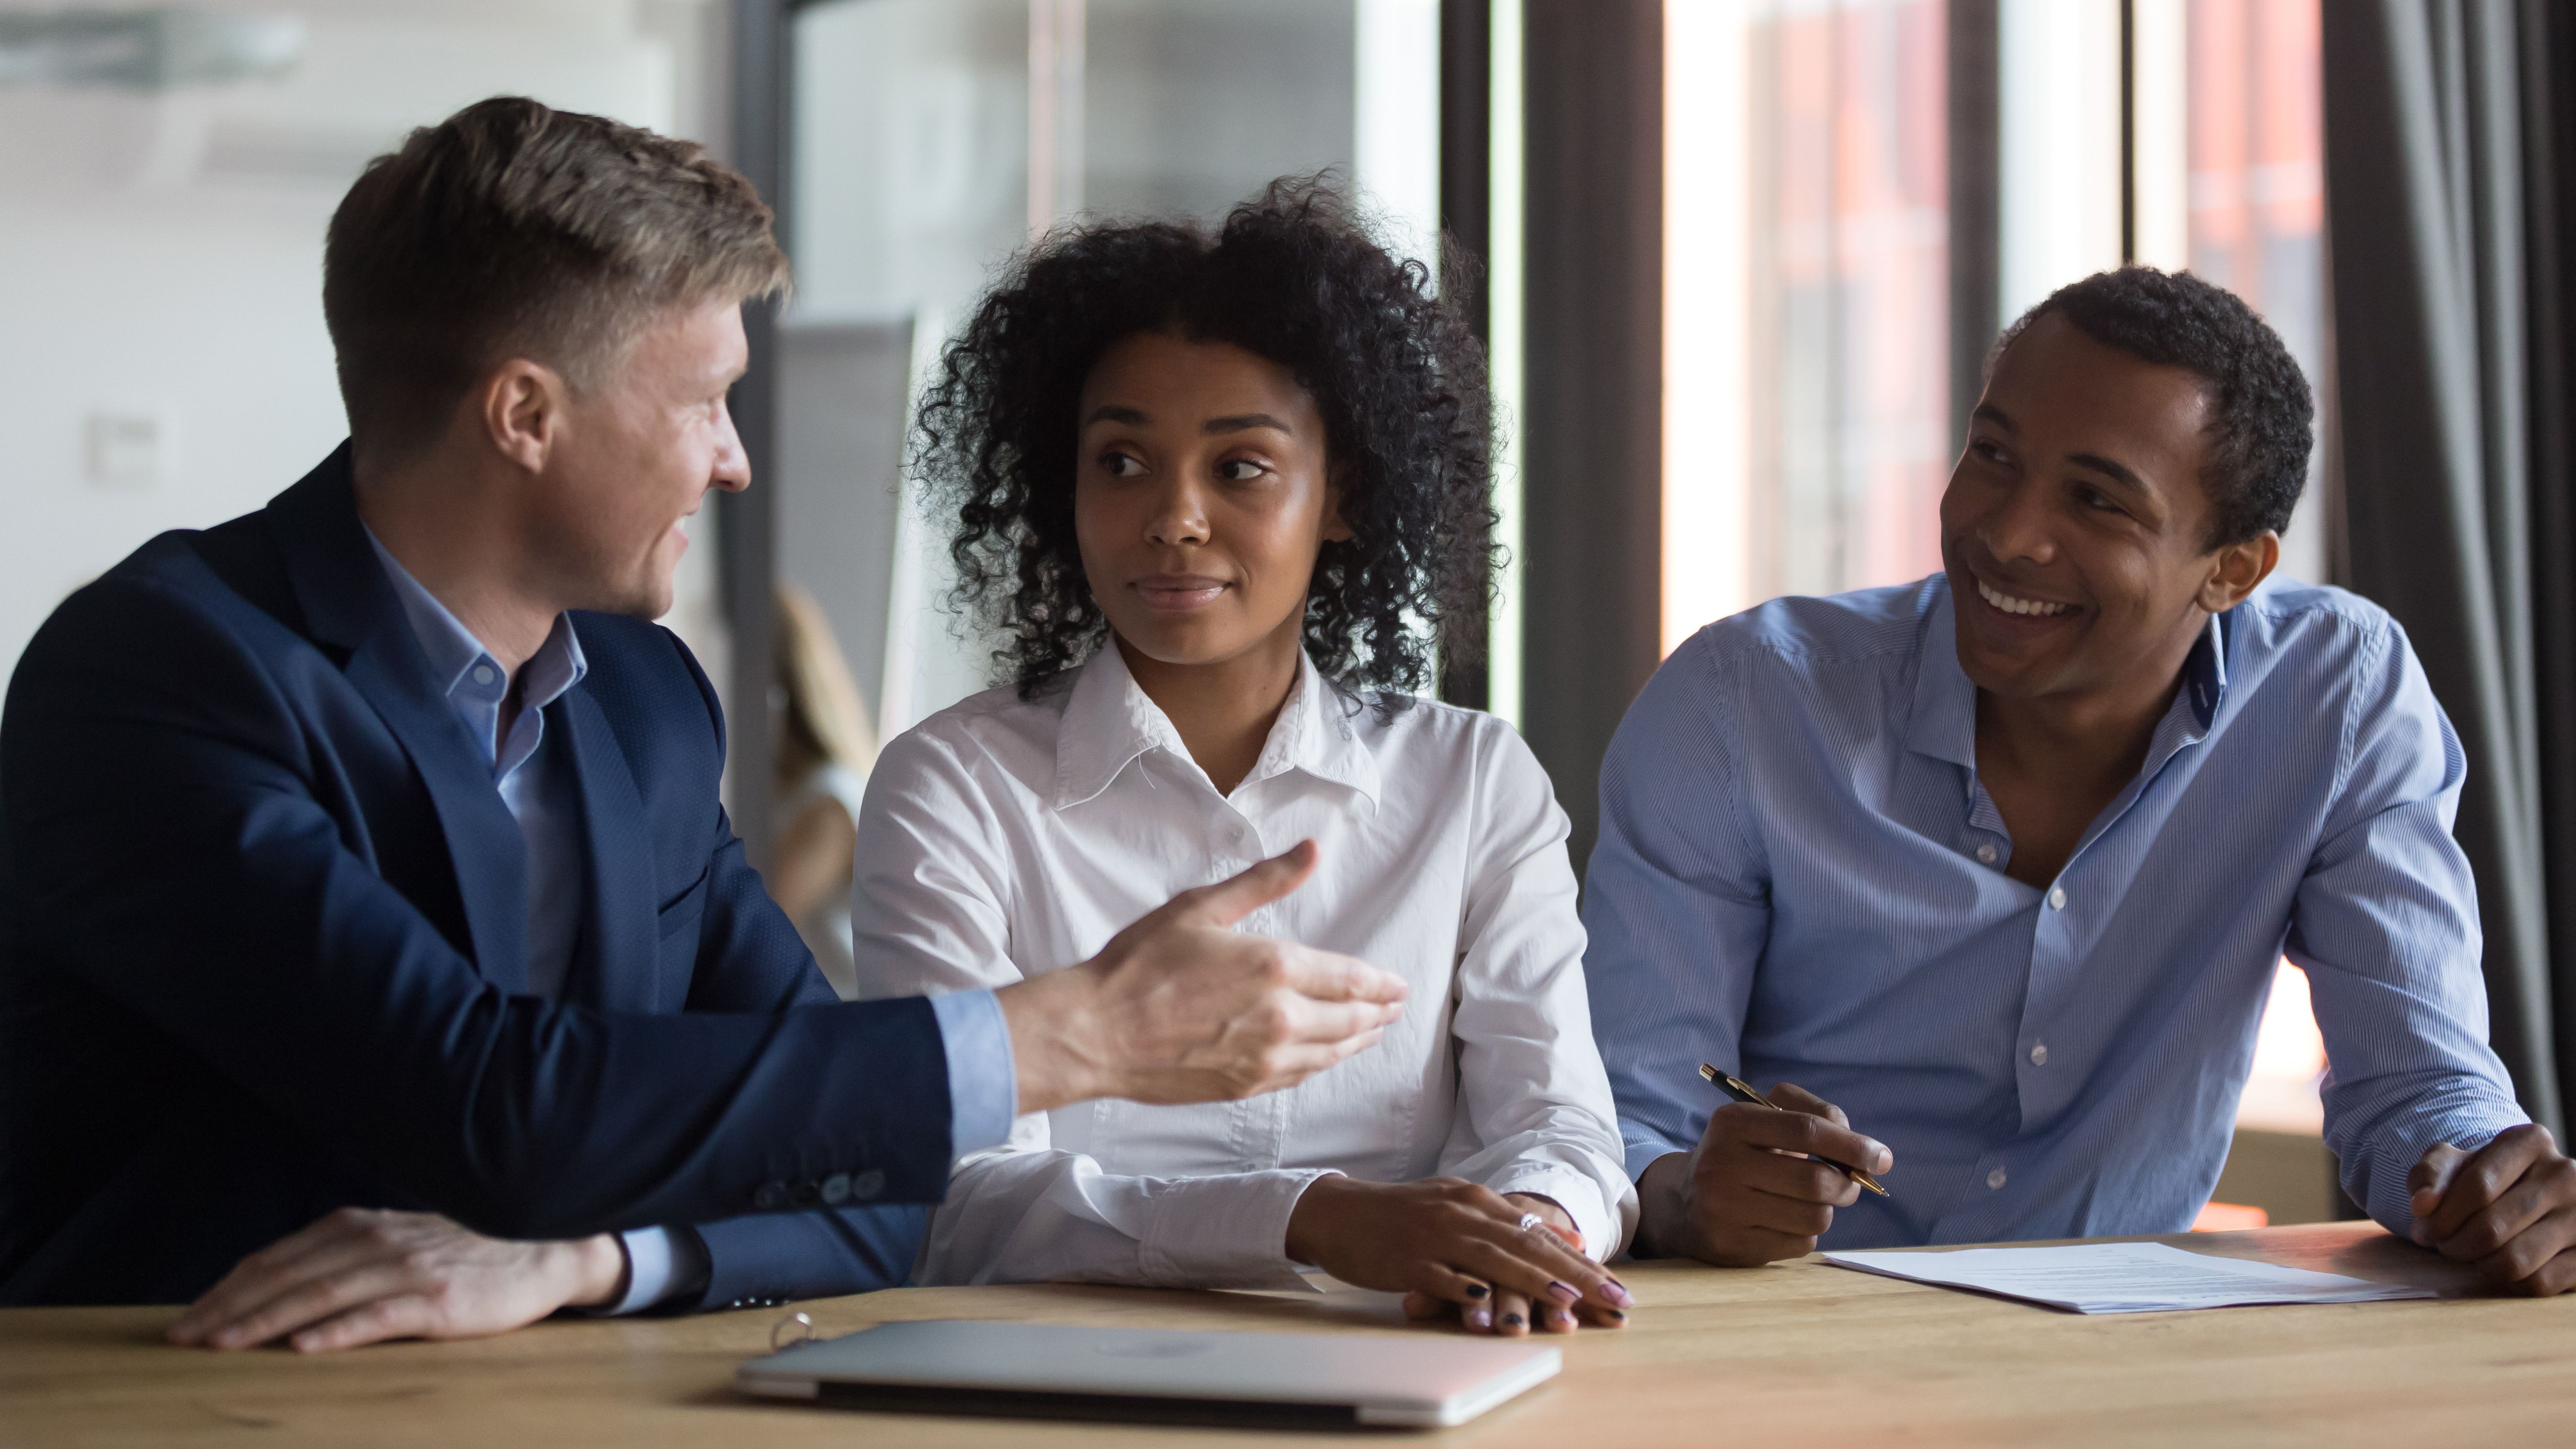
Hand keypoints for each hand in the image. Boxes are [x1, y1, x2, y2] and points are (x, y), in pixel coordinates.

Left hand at [167, 1208, 626, 1351]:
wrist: (543, 1249)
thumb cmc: (464, 1252)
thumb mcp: (397, 1241)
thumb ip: (345, 1257)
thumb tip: (281, 1286)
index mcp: (361, 1227)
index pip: (277, 1259)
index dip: (227, 1289)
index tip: (187, 1320)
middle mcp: (376, 1242)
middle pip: (287, 1277)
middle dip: (228, 1310)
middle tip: (183, 1339)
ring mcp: (406, 1270)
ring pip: (321, 1296)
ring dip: (265, 1321)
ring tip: (223, 1344)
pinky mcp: (437, 1301)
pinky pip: (377, 1317)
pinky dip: (336, 1331)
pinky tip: (303, 1346)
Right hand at [997, 841, 1409, 1113]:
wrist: (1096, 1032)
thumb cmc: (1140, 965)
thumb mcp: (1201, 908)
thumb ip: (1264, 882)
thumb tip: (1311, 851)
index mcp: (1275, 969)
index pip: (1350, 979)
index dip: (1380, 984)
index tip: (1398, 985)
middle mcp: (1281, 1019)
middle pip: (1350, 1020)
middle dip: (1378, 1012)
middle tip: (1394, 1007)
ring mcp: (1265, 1059)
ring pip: (1331, 1053)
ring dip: (1359, 1041)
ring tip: (1373, 1031)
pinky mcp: (1244, 1086)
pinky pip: (1300, 1076)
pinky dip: (1323, 1063)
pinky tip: (1325, 1056)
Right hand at [1397, 1195, 1616, 1334]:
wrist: (1342, 1212)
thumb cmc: (1406, 1214)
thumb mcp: (1464, 1207)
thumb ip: (1515, 1222)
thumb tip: (1571, 1242)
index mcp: (1479, 1200)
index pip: (1540, 1232)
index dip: (1581, 1262)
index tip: (1617, 1286)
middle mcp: (1463, 1214)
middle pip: (1527, 1245)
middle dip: (1574, 1275)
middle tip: (1612, 1298)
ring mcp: (1435, 1236)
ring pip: (1491, 1260)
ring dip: (1531, 1281)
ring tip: (1567, 1301)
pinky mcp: (1408, 1260)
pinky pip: (1441, 1277)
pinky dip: (1465, 1290)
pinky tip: (1486, 1303)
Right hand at [1635, 1081, 1891, 1266]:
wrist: (1683, 1205)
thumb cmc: (1742, 1156)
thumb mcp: (1764, 1121)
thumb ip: (1815, 1117)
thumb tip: (1867, 1152)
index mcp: (1732, 1122)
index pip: (1807, 1129)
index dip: (1853, 1144)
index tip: (1881, 1158)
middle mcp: (1721, 1164)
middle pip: (1815, 1179)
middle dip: (1847, 1184)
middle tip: (1850, 1185)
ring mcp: (1724, 1209)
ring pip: (1814, 1216)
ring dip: (1827, 1210)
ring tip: (1812, 1202)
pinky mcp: (1732, 1246)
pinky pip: (1800, 1244)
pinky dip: (1805, 1233)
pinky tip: (1784, 1222)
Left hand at [2408, 1125, 2575, 1294]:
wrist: (2534, 1198)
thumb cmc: (2487, 1179)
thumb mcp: (2454, 1164)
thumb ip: (2428, 1175)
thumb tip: (2422, 1205)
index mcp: (2530, 1141)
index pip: (2478, 1186)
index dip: (2441, 1217)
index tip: (2423, 1230)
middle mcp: (2565, 1173)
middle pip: (2492, 1228)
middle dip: (2456, 1245)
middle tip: (2446, 1246)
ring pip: (2515, 1261)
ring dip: (2482, 1265)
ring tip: (2474, 1255)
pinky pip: (2540, 1282)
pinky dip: (2512, 1282)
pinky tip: (2506, 1266)